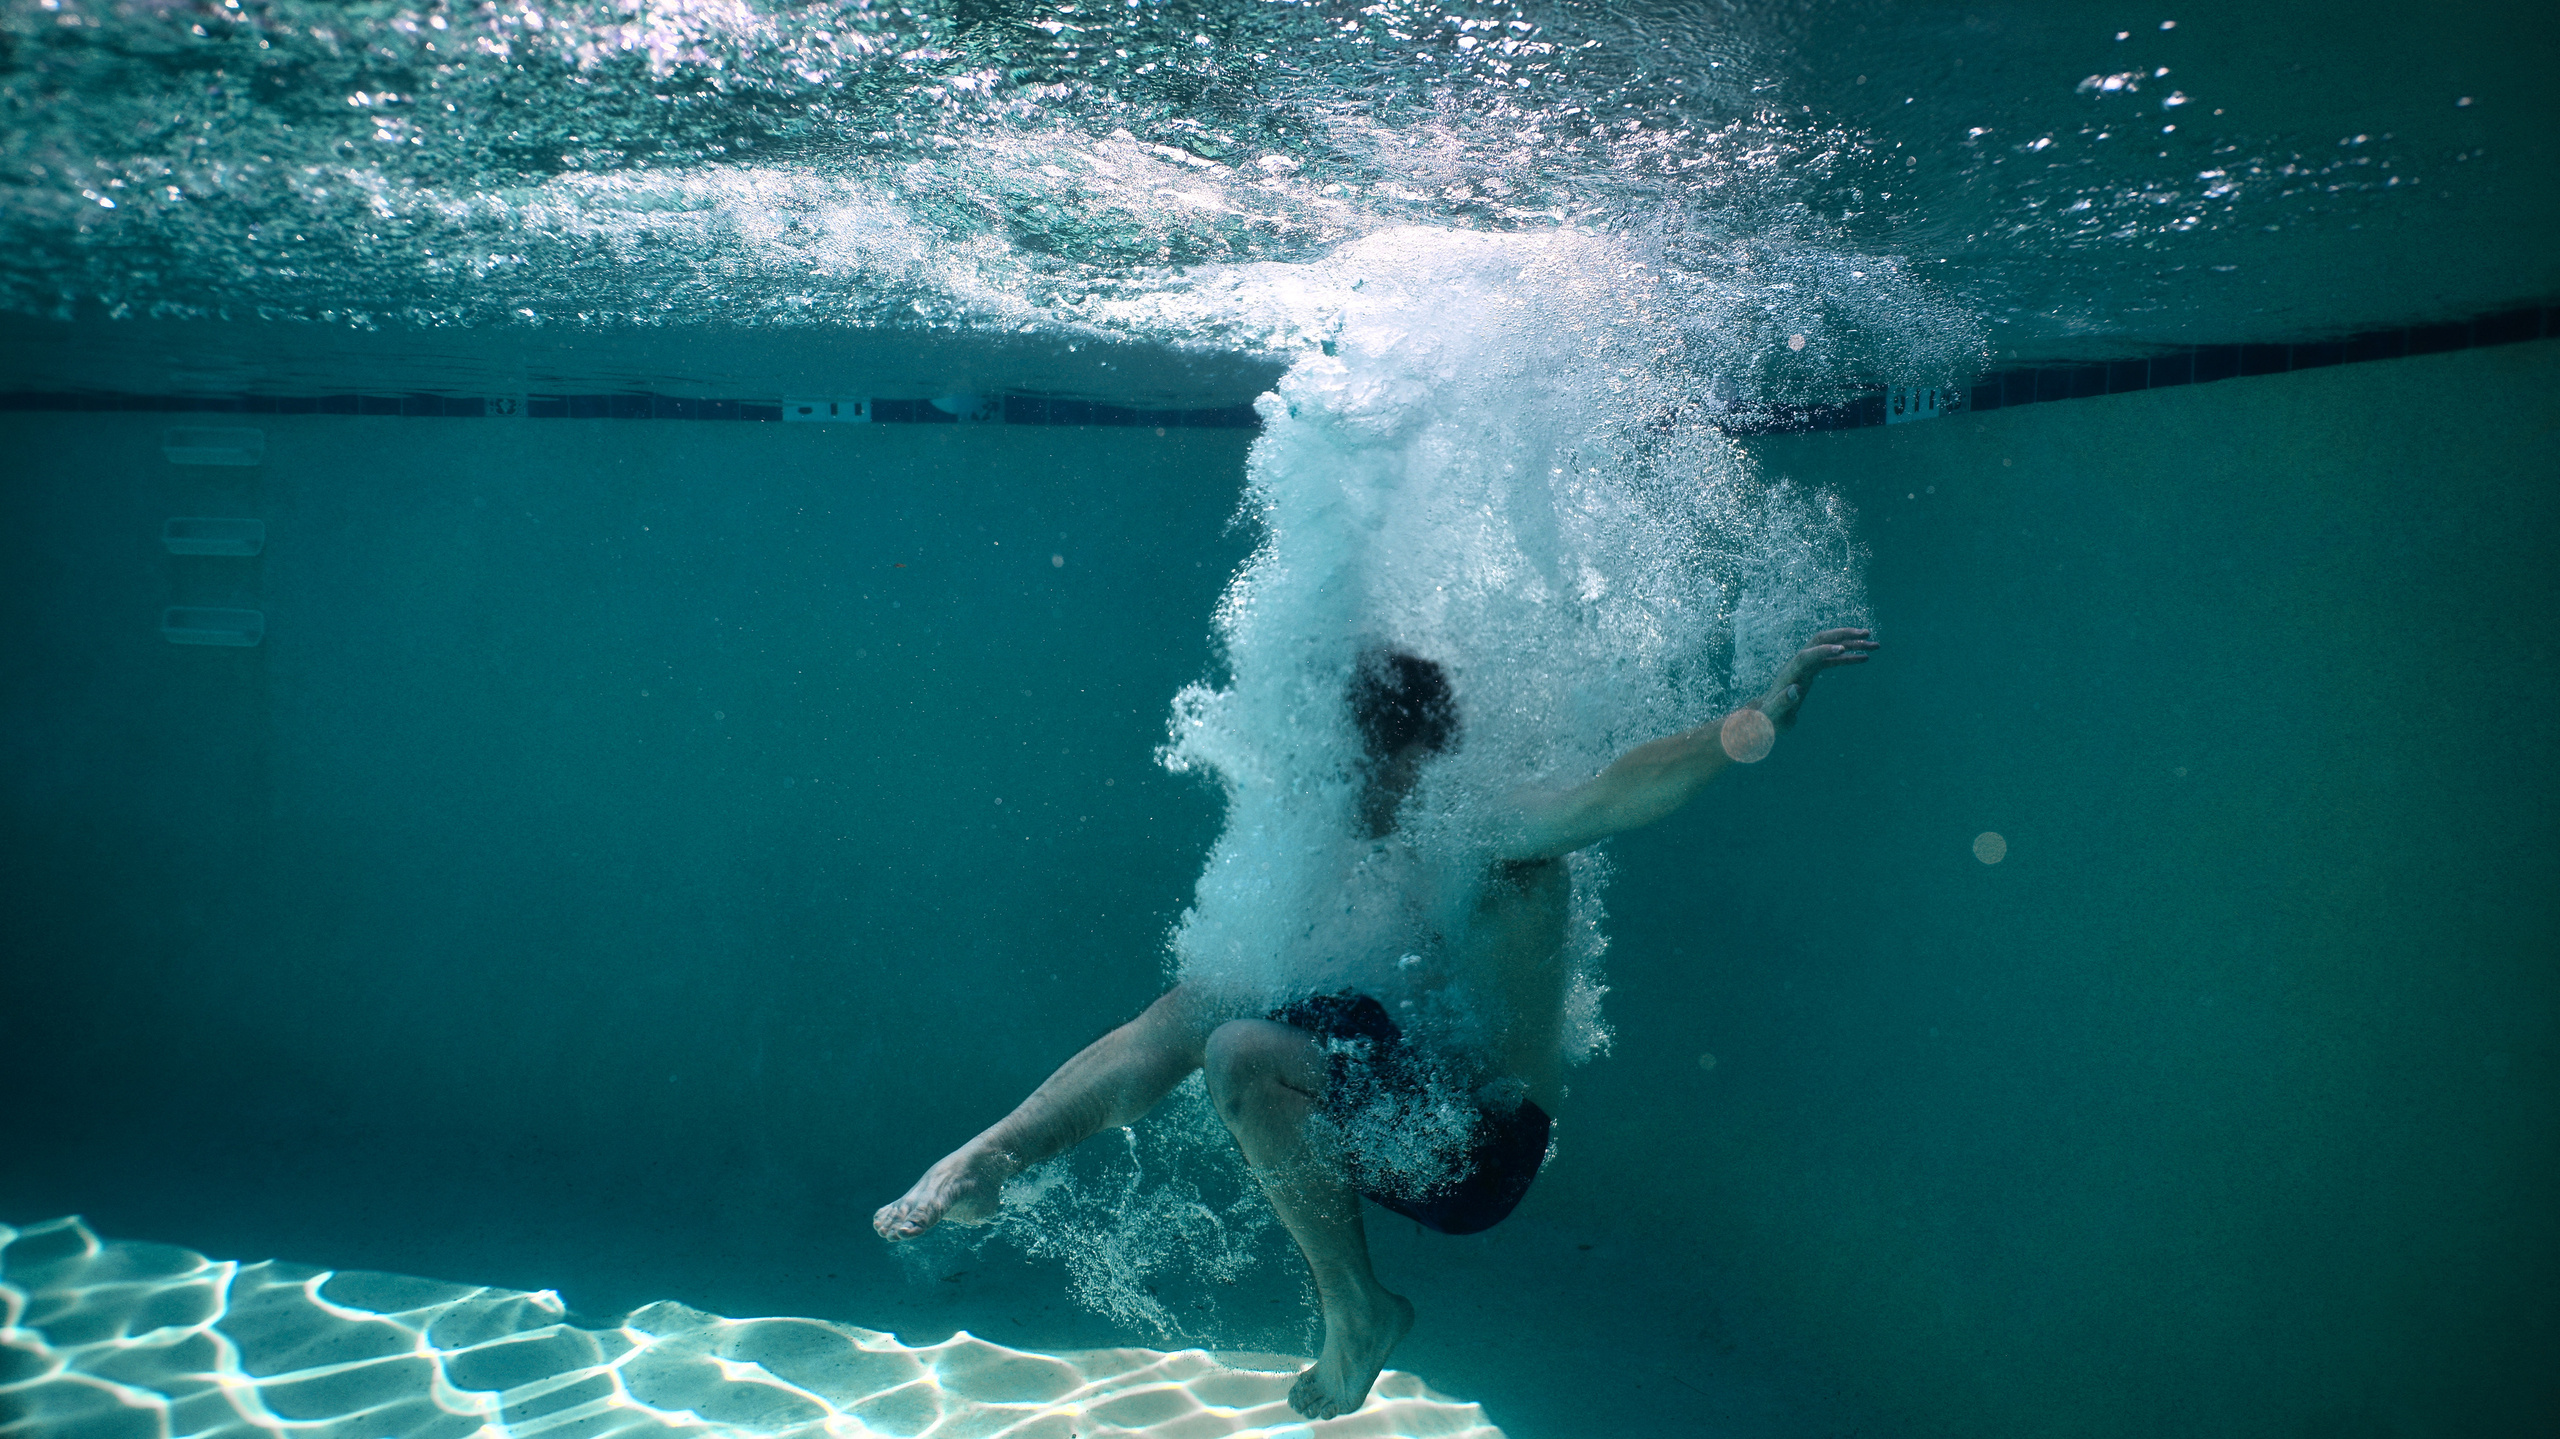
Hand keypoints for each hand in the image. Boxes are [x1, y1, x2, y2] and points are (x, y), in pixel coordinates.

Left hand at [1762, 628, 1876, 725]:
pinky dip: (1848, 658)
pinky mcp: (1811, 671)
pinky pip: (1832, 660)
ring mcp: (1805, 666)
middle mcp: (1798, 664)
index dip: (1823, 651)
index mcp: (1790, 673)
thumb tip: (1794, 690)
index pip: (1806, 656)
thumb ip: (1782, 702)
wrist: (1765, 717)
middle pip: (1820, 641)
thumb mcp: (1774, 714)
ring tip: (1874, 645)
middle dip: (1843, 635)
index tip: (1842, 649)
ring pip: (1829, 647)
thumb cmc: (1769, 718)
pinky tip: (1864, 658)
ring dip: (1851, 643)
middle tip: (1867, 634)